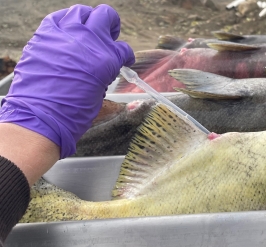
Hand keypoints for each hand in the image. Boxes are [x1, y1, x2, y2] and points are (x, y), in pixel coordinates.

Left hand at [0, 4, 134, 157]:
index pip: (123, 49)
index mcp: (107, 59)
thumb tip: (104, 70)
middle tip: (108, 37)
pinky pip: (57, 18)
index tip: (123, 60)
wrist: (42, 116)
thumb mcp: (99, 94)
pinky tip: (65, 33)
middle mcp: (88, 41)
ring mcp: (65, 34)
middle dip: (110, 26)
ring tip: (85, 32)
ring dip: (87, 20)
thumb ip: (104, 75)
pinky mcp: (44, 35)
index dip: (125, 55)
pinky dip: (64, 23)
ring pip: (81, 12)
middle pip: (106, 16)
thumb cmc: (72, 112)